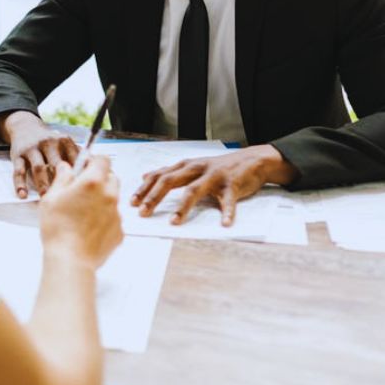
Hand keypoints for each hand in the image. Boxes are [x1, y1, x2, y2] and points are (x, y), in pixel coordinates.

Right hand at [0, 110, 79, 198]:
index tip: (83, 189)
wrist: (25, 127)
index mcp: (64, 141)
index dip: (79, 174)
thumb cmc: (50, 143)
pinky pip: (18, 171)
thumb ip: (76, 157)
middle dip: (62, 181)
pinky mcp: (17, 155)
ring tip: (46, 198)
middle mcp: (48, 142)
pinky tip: (23, 195)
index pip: (74, 158)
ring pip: (38, 168)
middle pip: (57, 163)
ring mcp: (32, 148)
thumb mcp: (64, 144)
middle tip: (66, 199)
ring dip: (42, 184)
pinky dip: (20, 184)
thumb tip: (95, 173)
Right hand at [39, 155, 122, 268]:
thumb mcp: (51, 198)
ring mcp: (117, 214)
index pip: (103, 160)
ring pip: (113, 199)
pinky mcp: (119, 231)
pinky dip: (104, 220)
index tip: (85, 168)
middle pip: (112, 178)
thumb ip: (62, 179)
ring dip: (102, 200)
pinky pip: (114, 219)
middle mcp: (109, 195)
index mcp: (93, 182)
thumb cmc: (58, 229)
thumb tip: (66, 168)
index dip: (94, 162)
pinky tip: (88, 229)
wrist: (71, 260)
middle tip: (83, 191)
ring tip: (83, 214)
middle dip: (100, 180)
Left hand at [130, 144, 298, 225]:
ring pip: (194, 190)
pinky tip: (225, 224)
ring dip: (183, 207)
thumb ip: (170, 171)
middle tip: (143, 212)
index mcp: (185, 166)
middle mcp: (196, 169)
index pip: (158, 175)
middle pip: (170, 181)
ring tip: (174, 222)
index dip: (144, 189)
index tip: (131, 203)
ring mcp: (214, 176)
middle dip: (154, 197)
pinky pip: (228, 200)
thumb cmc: (219, 167)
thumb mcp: (192, 165)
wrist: (253, 160)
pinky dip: (227, 212)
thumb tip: (146, 175)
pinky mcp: (232, 184)